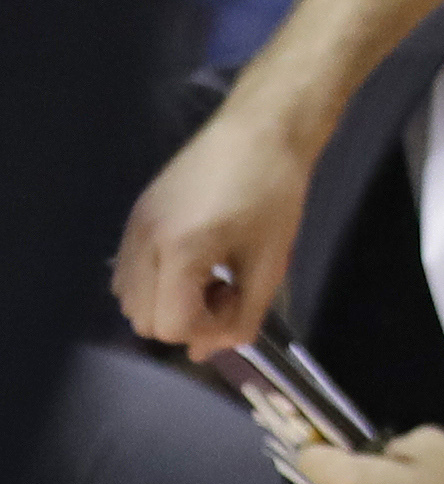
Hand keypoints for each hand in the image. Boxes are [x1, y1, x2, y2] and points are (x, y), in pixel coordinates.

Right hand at [117, 105, 314, 357]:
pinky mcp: (135, 217)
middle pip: (145, 320)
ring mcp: (133, 228)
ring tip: (211, 273)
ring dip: (169, 302)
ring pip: (131, 300)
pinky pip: (129, 273)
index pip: (169, 326)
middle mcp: (143, 241)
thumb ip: (244, 314)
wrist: (261, 129)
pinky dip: (157, 282)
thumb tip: (207, 354)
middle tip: (227, 287)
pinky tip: (193, 259)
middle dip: (187, 318)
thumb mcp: (270, 260)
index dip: (207, 328)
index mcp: (178, 250)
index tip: (238, 299)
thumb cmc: (275, 190)